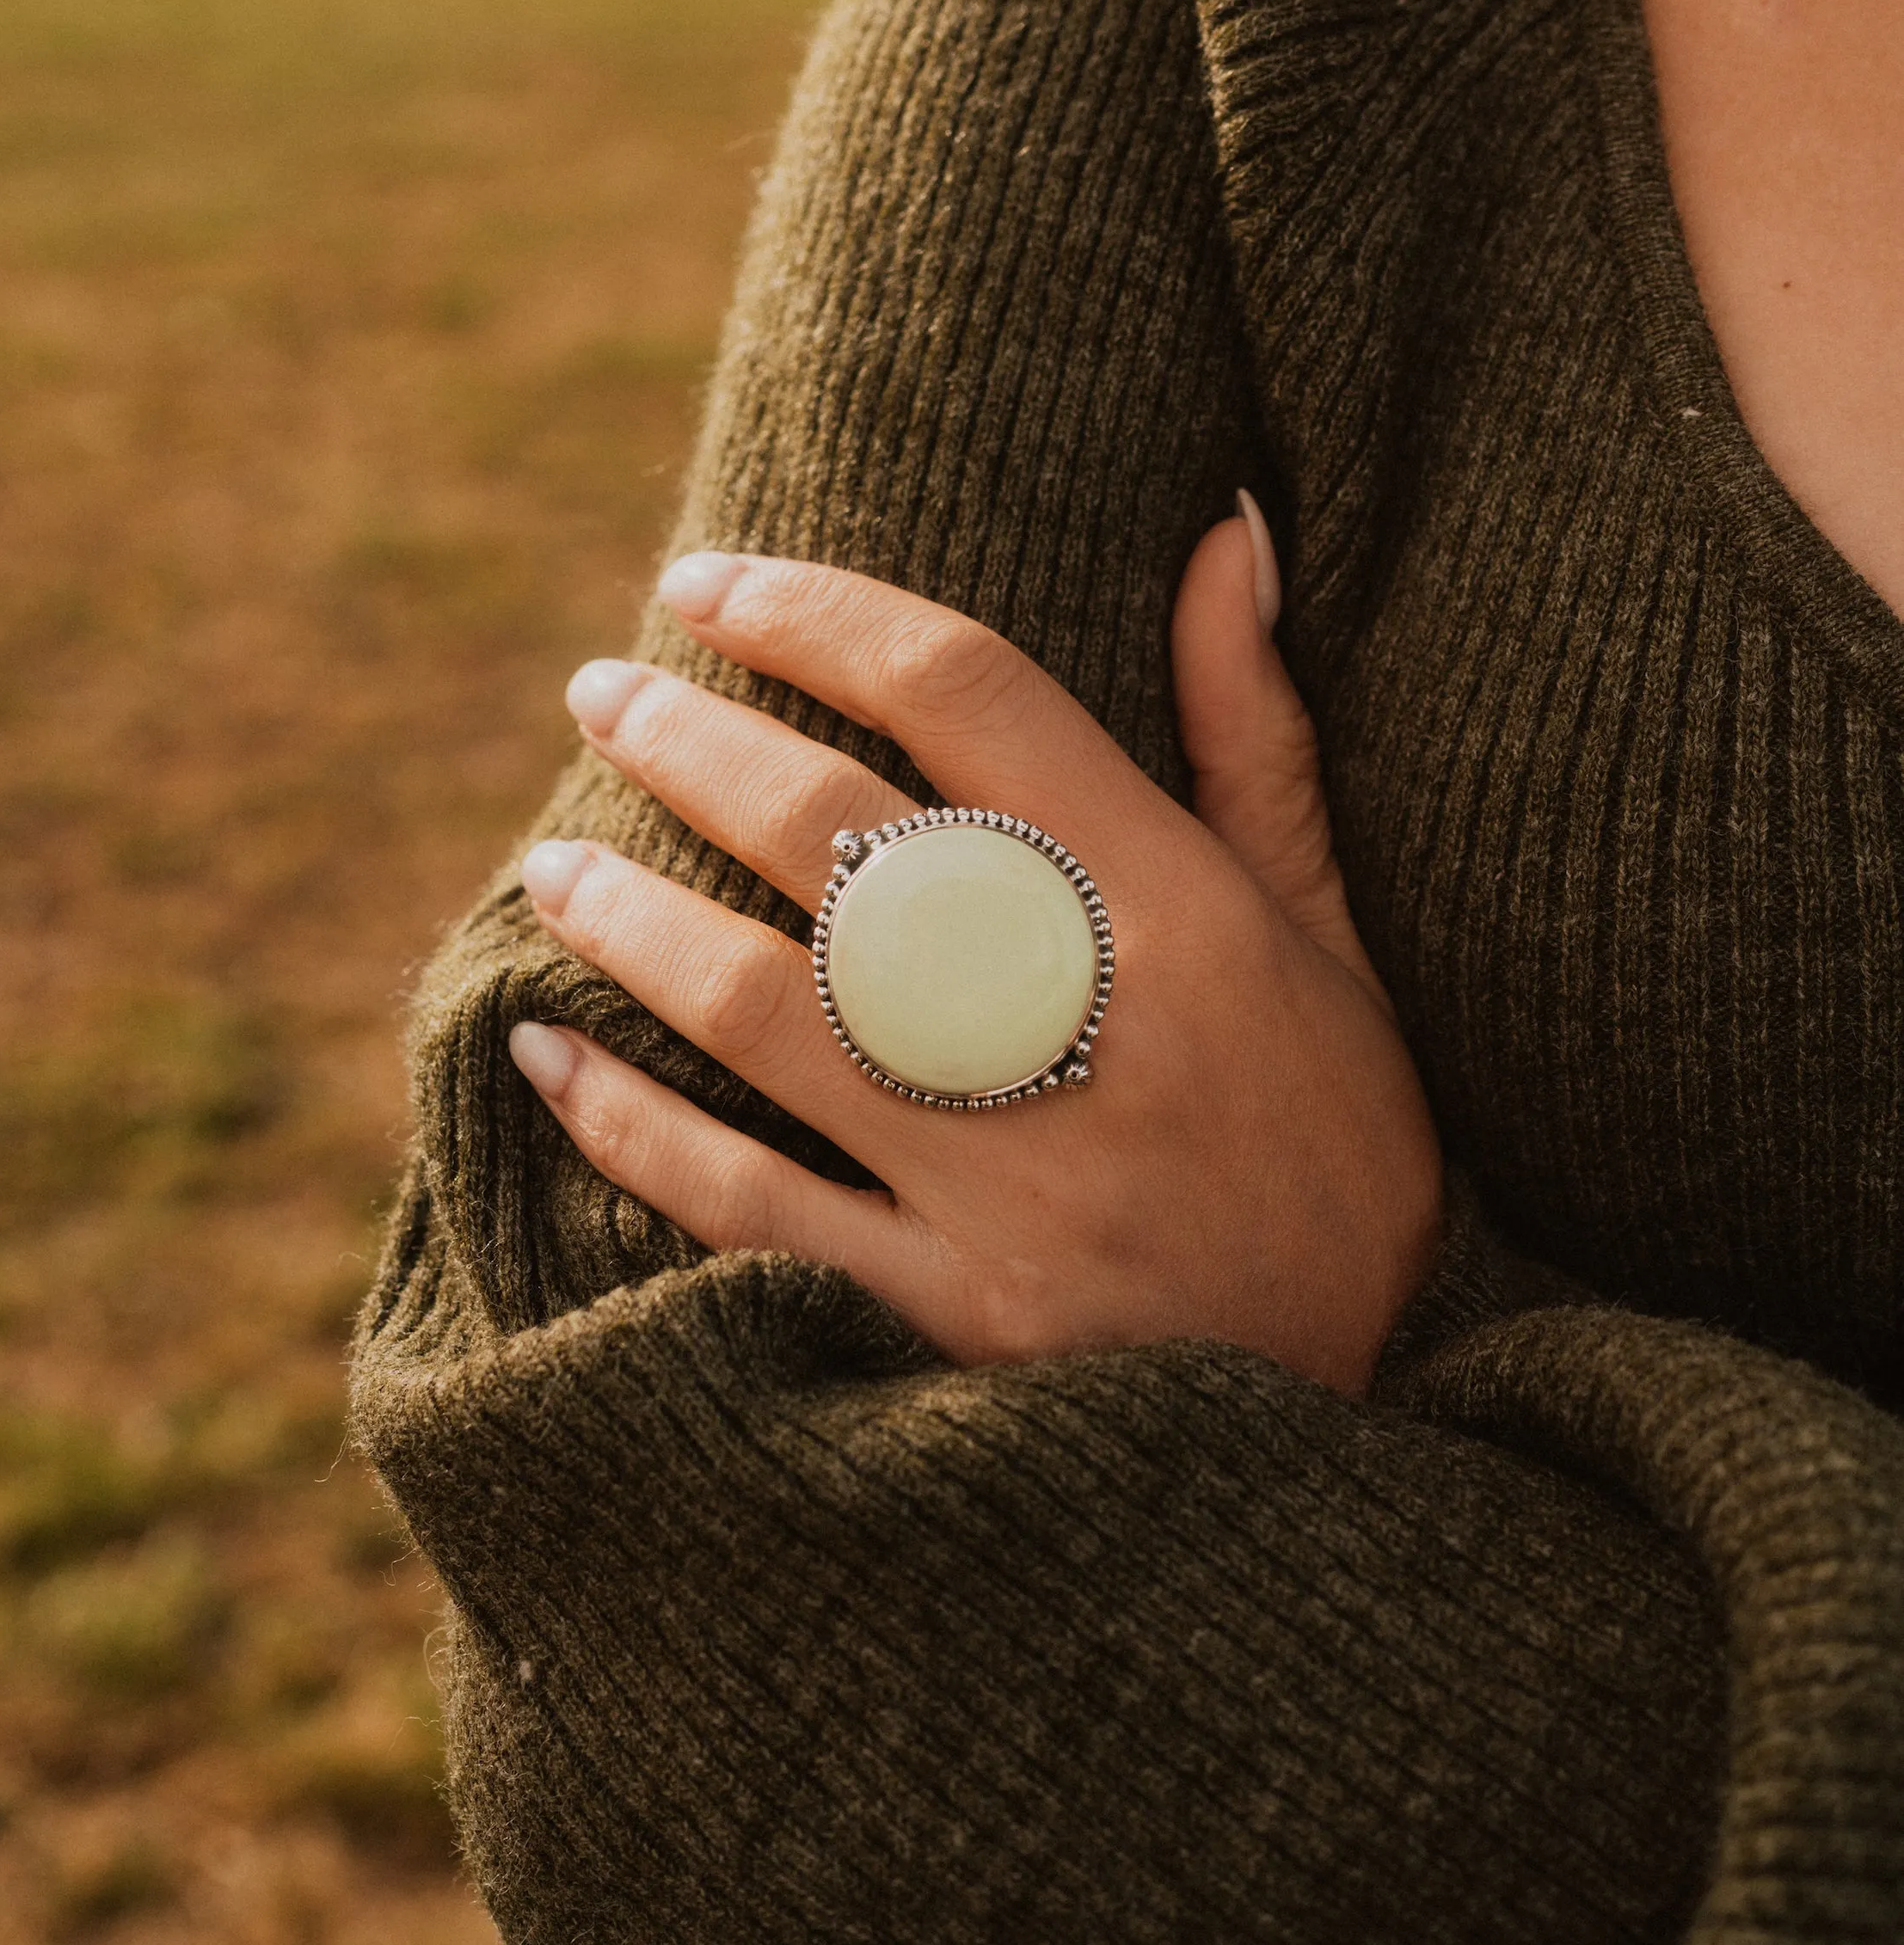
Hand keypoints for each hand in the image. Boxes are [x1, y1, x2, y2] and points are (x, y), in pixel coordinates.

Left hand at [509, 505, 1441, 1394]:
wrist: (1395, 1416)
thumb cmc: (1343, 1150)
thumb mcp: (1335, 939)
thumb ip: (1258, 739)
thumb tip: (1221, 528)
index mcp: (1182, 912)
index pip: (969, 695)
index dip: (818, 612)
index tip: (707, 580)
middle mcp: (1088, 1026)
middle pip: (837, 830)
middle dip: (689, 740)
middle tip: (597, 691)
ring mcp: (1013, 1181)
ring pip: (771, 1007)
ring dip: (636, 921)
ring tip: (553, 863)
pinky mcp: (957, 1319)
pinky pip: (754, 1211)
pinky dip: (635, 1130)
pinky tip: (550, 1059)